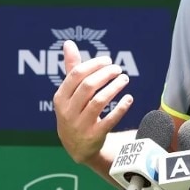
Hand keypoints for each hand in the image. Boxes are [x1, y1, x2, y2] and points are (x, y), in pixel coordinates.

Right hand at [53, 40, 133, 163]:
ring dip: (114, 87)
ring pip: (99, 102)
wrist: (76, 147)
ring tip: (124, 78)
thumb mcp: (69, 93)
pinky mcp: (94, 136)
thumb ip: (72, 68)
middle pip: (88, 86)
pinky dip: (121, 108)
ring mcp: (80, 125)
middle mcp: (67, 111)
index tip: (108, 60)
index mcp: (60, 98)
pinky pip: (110, 120)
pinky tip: (129, 98)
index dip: (94, 65)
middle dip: (105, 74)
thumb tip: (69, 43)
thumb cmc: (74, 111)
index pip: (76, 75)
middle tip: (118, 69)